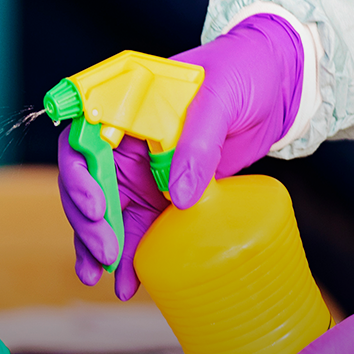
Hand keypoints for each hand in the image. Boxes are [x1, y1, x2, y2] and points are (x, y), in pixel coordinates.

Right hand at [59, 12, 303, 297]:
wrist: (274, 84)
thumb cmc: (243, 72)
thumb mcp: (220, 98)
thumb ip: (197, 142)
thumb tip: (178, 197)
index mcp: (124, 106)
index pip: (83, 141)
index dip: (80, 176)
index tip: (98, 207)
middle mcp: (125, 140)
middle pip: (87, 183)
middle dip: (90, 222)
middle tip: (108, 254)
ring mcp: (142, 169)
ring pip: (107, 212)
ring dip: (101, 246)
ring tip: (106, 278)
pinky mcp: (164, 193)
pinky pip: (139, 225)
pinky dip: (131, 253)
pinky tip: (128, 282)